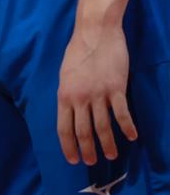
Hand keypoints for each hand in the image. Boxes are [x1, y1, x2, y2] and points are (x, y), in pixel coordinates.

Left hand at [57, 23, 137, 164]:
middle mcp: (79, 98)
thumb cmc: (78, 51)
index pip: (63, 128)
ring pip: (103, 127)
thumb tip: (70, 111)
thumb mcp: (65, 74)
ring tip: (112, 156)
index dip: (68, 146)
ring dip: (108, 144)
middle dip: (88, 150)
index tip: (73, 159)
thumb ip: (68, 94)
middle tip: (92, 162)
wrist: (95, 32)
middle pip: (83, 131)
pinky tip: (132, 137)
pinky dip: (127, 128)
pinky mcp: (116, 88)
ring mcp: (98, 94)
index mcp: (64, 94)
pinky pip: (122, 114)